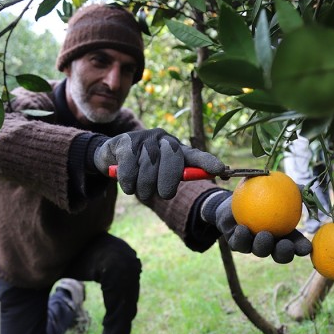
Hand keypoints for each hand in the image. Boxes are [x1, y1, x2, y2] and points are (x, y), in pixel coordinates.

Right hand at [94, 128, 224, 199]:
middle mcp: (164, 139)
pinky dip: (129, 183)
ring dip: (144, 188)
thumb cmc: (144, 168)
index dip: (207, 162)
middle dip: (166, 184)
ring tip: (141, 191)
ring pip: (148, 169)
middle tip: (162, 195)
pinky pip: (130, 170)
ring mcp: (145, 138)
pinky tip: (129, 184)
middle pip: (171, 162)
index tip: (220, 169)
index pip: (195, 155)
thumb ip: (179, 176)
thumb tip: (204, 178)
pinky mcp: (126, 142)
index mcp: (177, 149)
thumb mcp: (162, 172)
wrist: (112, 156)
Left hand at [201, 192, 311, 262]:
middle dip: (284, 253)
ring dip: (263, 245)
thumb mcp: (272, 189)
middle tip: (286, 244)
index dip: (301, 247)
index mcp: (282, 234)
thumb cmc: (257, 193)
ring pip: (260, 251)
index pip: (295, 243)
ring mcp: (252, 245)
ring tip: (264, 234)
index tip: (307, 247)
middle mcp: (269, 243)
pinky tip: (242, 229)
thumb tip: (304, 188)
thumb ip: (289, 190)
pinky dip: (241, 237)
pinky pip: (239, 244)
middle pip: (279, 254)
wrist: (231, 200)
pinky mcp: (236, 244)